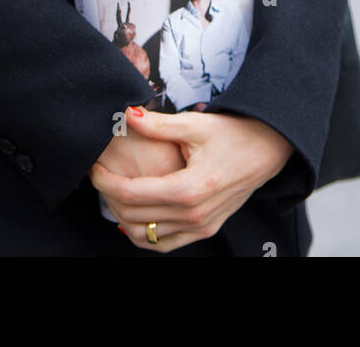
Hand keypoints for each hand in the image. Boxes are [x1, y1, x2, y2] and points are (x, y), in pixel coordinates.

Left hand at [89, 105, 294, 253]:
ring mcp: (200, 227)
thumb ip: (157, 124)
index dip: (104, 181)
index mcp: (190, 189)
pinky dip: (144, 234)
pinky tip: (133, 215)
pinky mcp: (205, 230)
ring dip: (122, 217)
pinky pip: (165, 244)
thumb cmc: (233, 134)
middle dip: (108, 196)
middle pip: (133, 217)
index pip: (131, 194)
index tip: (93, 166)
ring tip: (112, 192)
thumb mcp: (194, 124)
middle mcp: (194, 215)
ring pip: (145, 237)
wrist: (266, 150)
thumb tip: (125, 115)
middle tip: (98, 174)